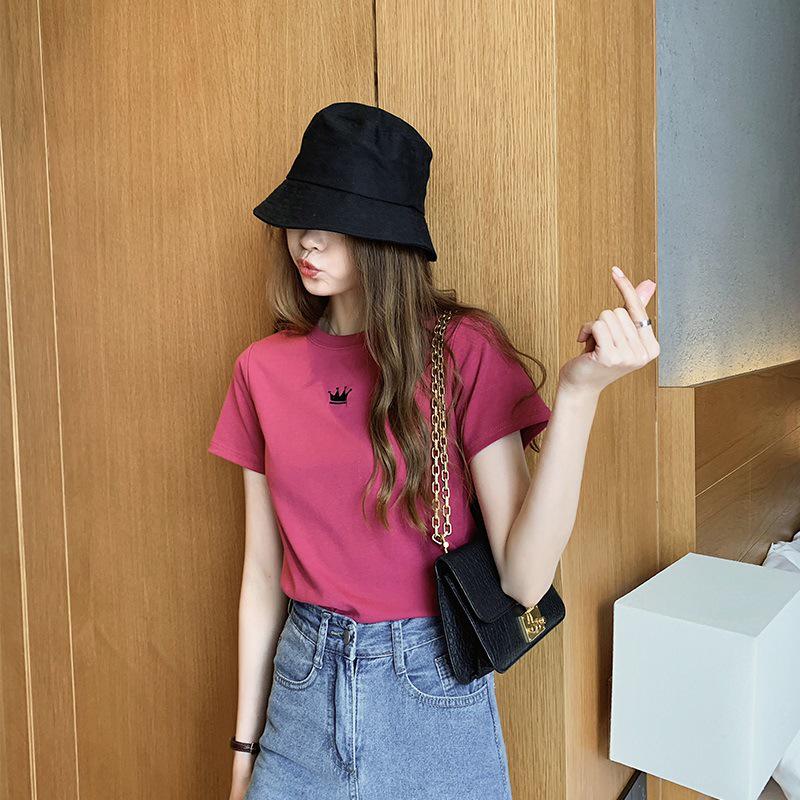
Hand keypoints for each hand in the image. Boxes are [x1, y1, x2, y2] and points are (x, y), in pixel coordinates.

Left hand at [558, 265, 658, 395]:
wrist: (580, 385)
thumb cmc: (599, 358)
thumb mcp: (619, 333)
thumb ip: (635, 309)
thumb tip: (650, 283)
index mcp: (652, 348)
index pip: (639, 310)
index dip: (626, 289)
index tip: (614, 270)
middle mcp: (644, 354)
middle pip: (619, 311)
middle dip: (604, 321)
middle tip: (600, 342)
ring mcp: (628, 357)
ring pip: (607, 316)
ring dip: (593, 327)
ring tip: (593, 345)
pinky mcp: (610, 357)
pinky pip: (597, 325)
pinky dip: (586, 330)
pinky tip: (585, 346)